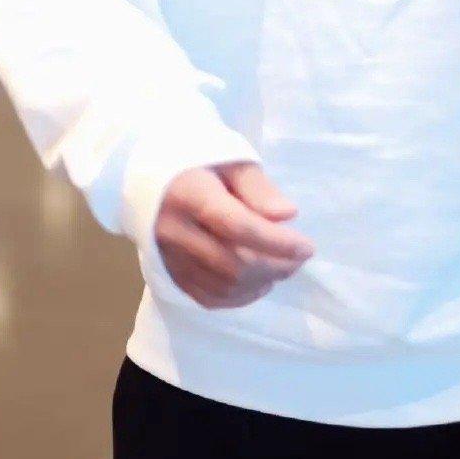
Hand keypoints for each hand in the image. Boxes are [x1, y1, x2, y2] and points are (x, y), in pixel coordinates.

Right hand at [154, 160, 315, 308]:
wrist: (152, 178)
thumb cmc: (199, 161)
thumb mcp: (232, 161)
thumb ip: (258, 188)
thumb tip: (287, 215)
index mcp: (190, 194)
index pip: (237, 226)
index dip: (276, 242)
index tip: (306, 247)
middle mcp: (175, 230)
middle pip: (231, 262)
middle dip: (274, 266)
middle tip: (299, 258)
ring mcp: (169, 256)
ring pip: (221, 285)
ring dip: (260, 283)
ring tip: (283, 268)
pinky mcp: (169, 273)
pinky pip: (207, 297)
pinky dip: (239, 297)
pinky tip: (259, 283)